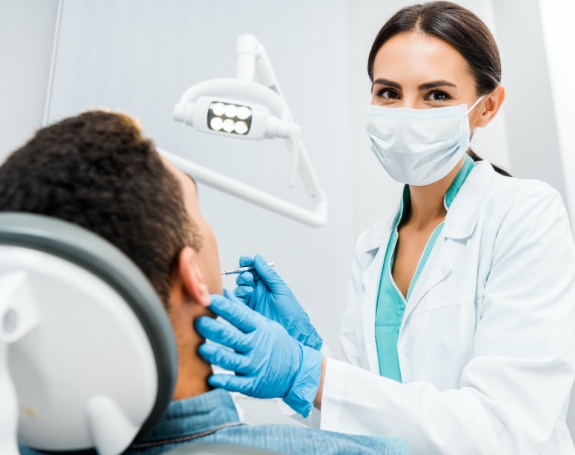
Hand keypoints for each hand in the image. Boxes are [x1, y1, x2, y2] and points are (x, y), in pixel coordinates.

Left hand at [195, 290, 322, 416]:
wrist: (296, 369)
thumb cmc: (276, 343)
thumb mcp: (263, 324)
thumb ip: (243, 311)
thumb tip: (225, 294)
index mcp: (258, 329)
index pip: (239, 316)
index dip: (223, 307)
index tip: (208, 299)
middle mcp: (255, 346)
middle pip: (232, 336)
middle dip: (214, 329)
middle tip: (197, 322)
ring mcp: (254, 365)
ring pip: (231, 359)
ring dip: (215, 354)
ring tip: (200, 349)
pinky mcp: (252, 383)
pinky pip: (236, 383)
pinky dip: (223, 382)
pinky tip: (211, 378)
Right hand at [233, 254, 322, 349]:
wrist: (293, 333)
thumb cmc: (291, 312)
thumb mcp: (281, 289)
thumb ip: (268, 274)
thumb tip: (257, 258)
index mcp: (267, 284)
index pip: (254, 269)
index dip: (247, 263)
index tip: (244, 260)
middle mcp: (258, 292)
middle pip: (245, 278)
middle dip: (244, 275)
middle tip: (248, 278)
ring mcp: (253, 302)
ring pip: (240, 289)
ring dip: (242, 285)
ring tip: (249, 289)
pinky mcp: (248, 312)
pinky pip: (238, 302)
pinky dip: (238, 296)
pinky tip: (245, 295)